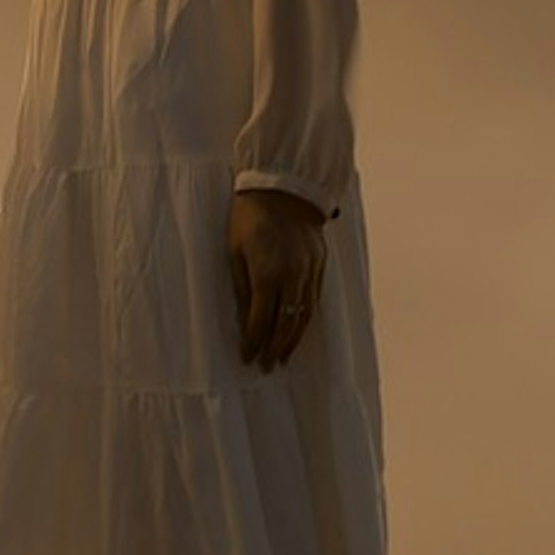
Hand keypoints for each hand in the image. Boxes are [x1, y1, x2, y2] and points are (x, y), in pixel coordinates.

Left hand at [230, 186, 328, 372]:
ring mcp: (309, 271)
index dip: (254, 342)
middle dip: (275, 348)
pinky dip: (305, 319)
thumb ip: (241, 287)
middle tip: (266, 366)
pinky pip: (314, 299)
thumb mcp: (235, 252)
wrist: (283, 188)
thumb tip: (243, 320)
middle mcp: (292, 276)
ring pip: (304, 315)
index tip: (247, 358)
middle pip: (286, 323)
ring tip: (283, 357)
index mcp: (267, 274)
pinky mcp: (319, 265)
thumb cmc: (249, 217)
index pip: (261, 319)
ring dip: (293, 339)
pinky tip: (298, 330)